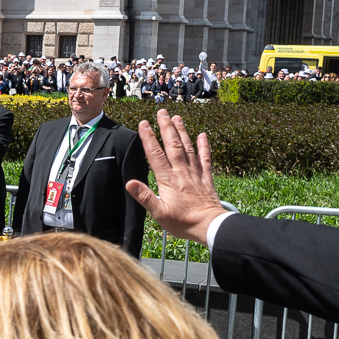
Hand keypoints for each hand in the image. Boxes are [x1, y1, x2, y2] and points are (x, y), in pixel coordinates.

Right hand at [127, 109, 229, 245]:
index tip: (144, 124)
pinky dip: (204, 146)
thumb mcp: (159, 213)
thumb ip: (144, 197)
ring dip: (182, 131)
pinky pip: (205, 158)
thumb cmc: (182, 222)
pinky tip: (203, 135)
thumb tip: (129, 183)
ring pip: (187, 147)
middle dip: (166, 127)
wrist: (209, 225)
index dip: (149, 138)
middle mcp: (181, 172)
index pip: (155, 154)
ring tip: (177, 117)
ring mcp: (195, 173)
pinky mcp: (206, 178)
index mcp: (168, 180)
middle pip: (172, 145)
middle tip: (161, 112)